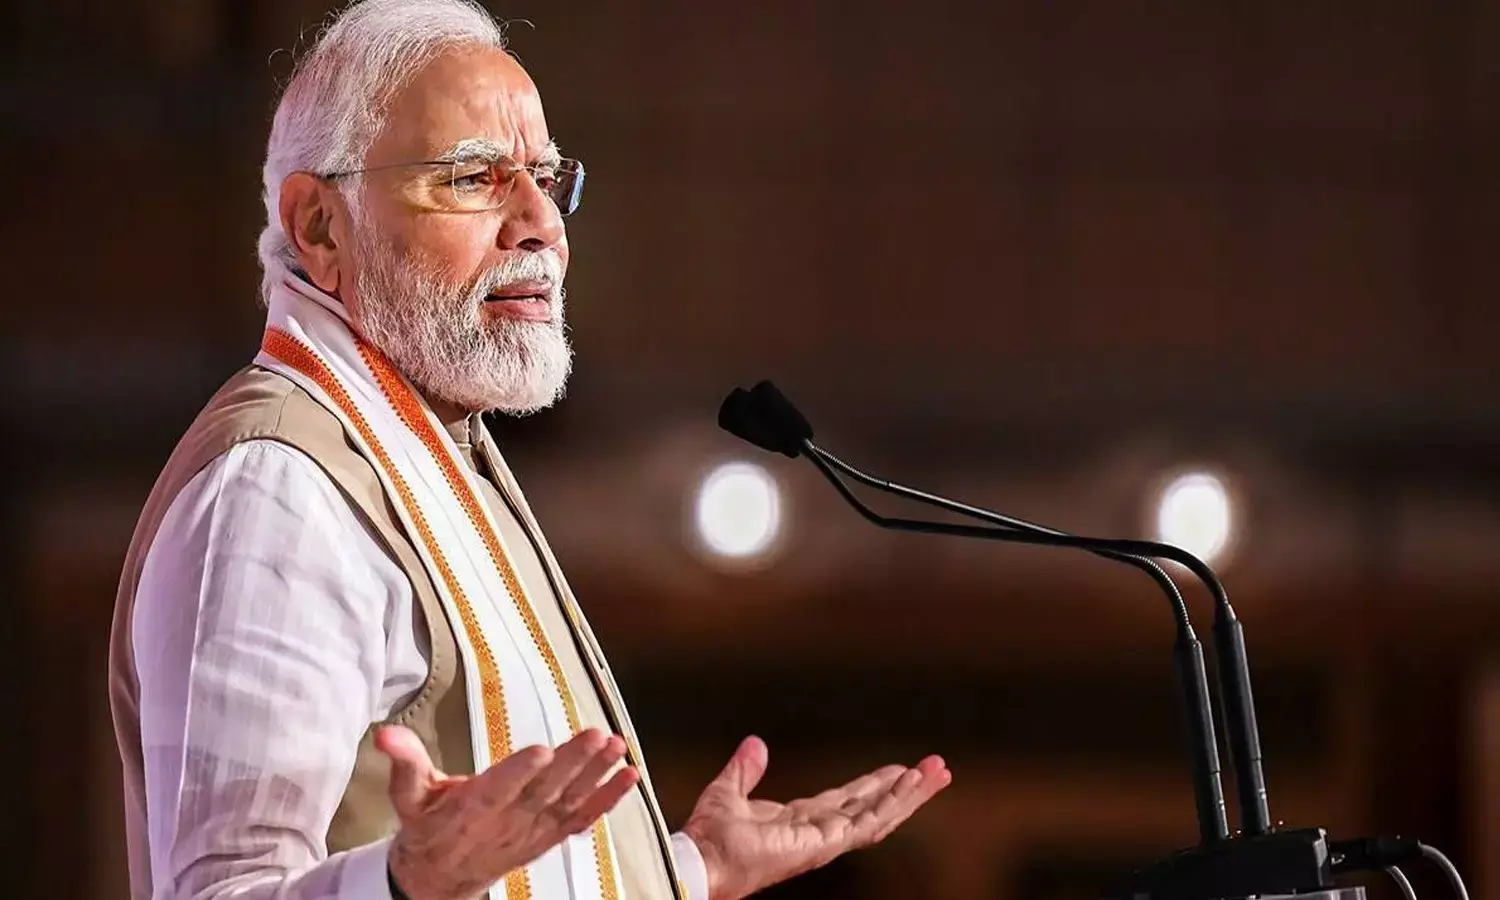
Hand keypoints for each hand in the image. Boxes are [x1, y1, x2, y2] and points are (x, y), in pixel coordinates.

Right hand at [376, 725, 638, 899]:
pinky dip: (608, 800)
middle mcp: (508, 821)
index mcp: (471, 809)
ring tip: (616, 747)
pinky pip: (583, 819)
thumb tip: (385, 735)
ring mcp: (533, 830)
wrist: (441, 878)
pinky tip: (629, 777)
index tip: (540, 750)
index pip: (496, 790)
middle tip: (594, 736)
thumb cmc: (428, 828)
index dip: (518, 772)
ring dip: (596, 775)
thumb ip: (405, 763)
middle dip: (571, 764)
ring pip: (568, 801)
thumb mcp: (408, 797)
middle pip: (542, 791)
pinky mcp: (550, 835)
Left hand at [682, 737, 950, 899]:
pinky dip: (894, 801)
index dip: (875, 784)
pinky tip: (913, 782)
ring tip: (939, 772)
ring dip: (910, 794)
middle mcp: (820, 833)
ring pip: (881, 816)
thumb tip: (756, 743)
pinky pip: (869, 821)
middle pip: (874, 807)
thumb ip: (745, 770)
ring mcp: (827, 841)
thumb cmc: (709, 836)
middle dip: (906, 789)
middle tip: (937, 768)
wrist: (702, 861)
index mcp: (800, 821)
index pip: (849, 801)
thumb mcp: (729, 791)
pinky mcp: (827, 844)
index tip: (899, 768)